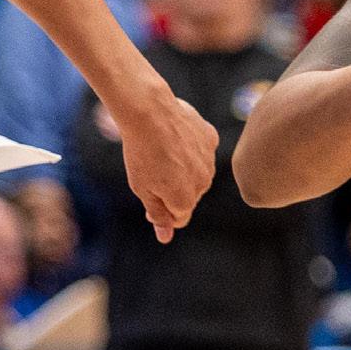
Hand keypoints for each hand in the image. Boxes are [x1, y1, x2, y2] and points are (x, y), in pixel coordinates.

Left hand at [116, 81, 218, 241]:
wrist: (149, 112)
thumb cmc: (140, 152)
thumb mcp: (142, 188)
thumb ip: (158, 213)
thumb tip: (166, 238)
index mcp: (185, 199)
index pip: (179, 217)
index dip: (162, 211)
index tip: (148, 193)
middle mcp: (203, 183)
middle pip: (189, 195)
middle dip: (173, 189)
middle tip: (151, 170)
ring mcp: (210, 160)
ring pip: (198, 173)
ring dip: (183, 169)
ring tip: (162, 152)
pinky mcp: (210, 139)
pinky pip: (201, 150)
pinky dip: (190, 148)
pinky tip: (174, 138)